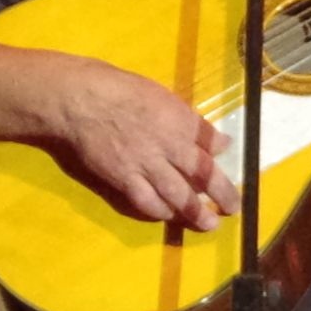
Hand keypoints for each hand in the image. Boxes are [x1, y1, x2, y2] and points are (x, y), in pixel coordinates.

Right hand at [44, 57, 230, 232]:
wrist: (77, 100)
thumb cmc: (114, 87)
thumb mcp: (157, 93)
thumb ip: (186, 117)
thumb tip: (213, 137)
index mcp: (179, 119)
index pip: (210, 139)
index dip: (221, 149)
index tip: (226, 153)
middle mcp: (169, 145)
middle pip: (204, 175)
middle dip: (223, 193)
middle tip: (233, 207)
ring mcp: (147, 165)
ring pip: (179, 196)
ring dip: (197, 213)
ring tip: (209, 224)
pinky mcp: (124, 179)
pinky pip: (148, 203)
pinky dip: (161, 212)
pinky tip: (169, 215)